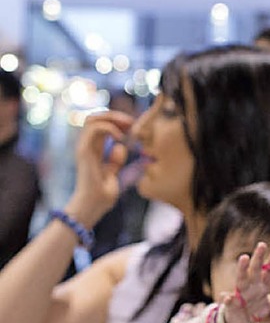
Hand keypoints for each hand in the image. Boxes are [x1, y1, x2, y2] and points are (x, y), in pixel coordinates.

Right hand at [66, 110, 134, 226]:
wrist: (93, 206)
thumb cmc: (102, 195)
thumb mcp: (112, 174)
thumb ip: (115, 161)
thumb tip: (121, 147)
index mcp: (93, 150)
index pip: (100, 124)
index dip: (116, 121)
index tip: (133, 126)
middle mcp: (86, 146)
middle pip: (95, 118)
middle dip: (114, 115)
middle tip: (131, 122)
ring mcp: (83, 147)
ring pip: (92, 118)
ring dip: (112, 118)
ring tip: (128, 126)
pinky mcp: (84, 151)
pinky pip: (94, 129)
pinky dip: (110, 128)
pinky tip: (121, 137)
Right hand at [221, 242, 269, 322]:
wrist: (239, 321)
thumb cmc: (255, 309)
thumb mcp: (269, 305)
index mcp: (261, 286)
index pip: (268, 271)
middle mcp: (251, 286)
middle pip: (255, 270)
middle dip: (259, 257)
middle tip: (262, 244)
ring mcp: (240, 294)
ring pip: (241, 280)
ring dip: (242, 269)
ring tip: (244, 257)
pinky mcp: (231, 305)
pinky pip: (229, 301)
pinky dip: (228, 299)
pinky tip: (227, 296)